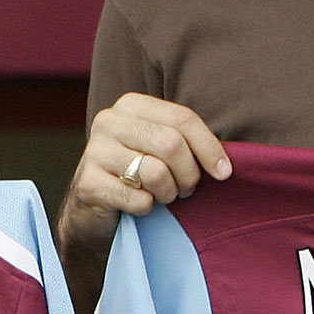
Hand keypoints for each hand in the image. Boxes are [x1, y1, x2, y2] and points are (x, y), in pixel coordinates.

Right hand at [58, 93, 229, 272]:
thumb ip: (185, 141)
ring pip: (156, 173)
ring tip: (162, 196)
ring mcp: (94, 152)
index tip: (224, 172)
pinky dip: (147, 209)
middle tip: (186, 189)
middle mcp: (109, 121)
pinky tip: (138, 204)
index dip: (210, 147)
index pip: (182, 118)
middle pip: (171, 145)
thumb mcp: (159, 147)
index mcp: (131, 104)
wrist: (92, 208)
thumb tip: (224, 164)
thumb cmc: (138, 174)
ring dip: (168, 193)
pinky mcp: (88, 184)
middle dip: (188, 175)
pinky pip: (139, 200)